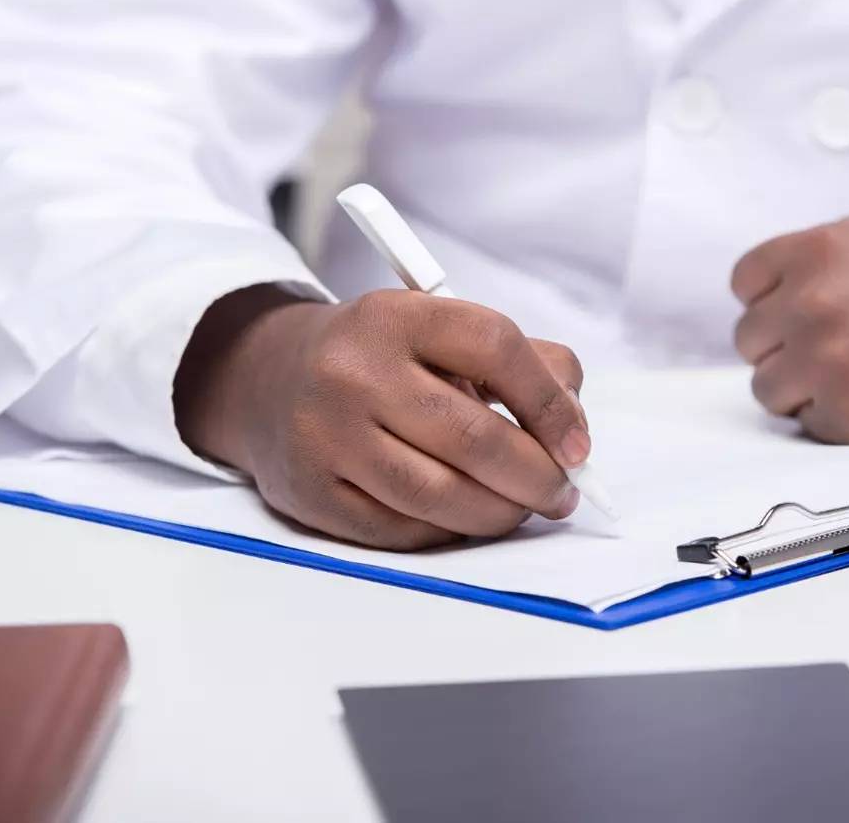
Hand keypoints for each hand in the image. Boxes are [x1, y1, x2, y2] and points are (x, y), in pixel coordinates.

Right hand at [174, 286, 590, 549]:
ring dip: (501, 513)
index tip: (578, 445)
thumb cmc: (383, 359)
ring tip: (523, 509)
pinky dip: (451, 531)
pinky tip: (468, 518)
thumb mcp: (443, 331)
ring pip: (440, 496)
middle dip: (537, 476)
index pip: (496, 348)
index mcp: (398, 316)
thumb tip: (574, 428)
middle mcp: (354, 372)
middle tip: (562, 493)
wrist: (270, 379)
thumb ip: (524, 363)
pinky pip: (403, 531)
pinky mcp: (311, 494)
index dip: (550, 403)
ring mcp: (327, 436)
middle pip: (474, 437)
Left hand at [731, 209, 848, 451]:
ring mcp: (828, 365)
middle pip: (754, 338)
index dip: (774, 298)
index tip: (798, 312)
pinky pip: (809, 424)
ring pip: (770, 388)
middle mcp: (814, 305)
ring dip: (803, 387)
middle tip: (839, 351)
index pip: (747, 281)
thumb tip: (801, 272)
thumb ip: (844, 249)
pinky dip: (837, 420)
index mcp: (823, 250)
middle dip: (788, 343)